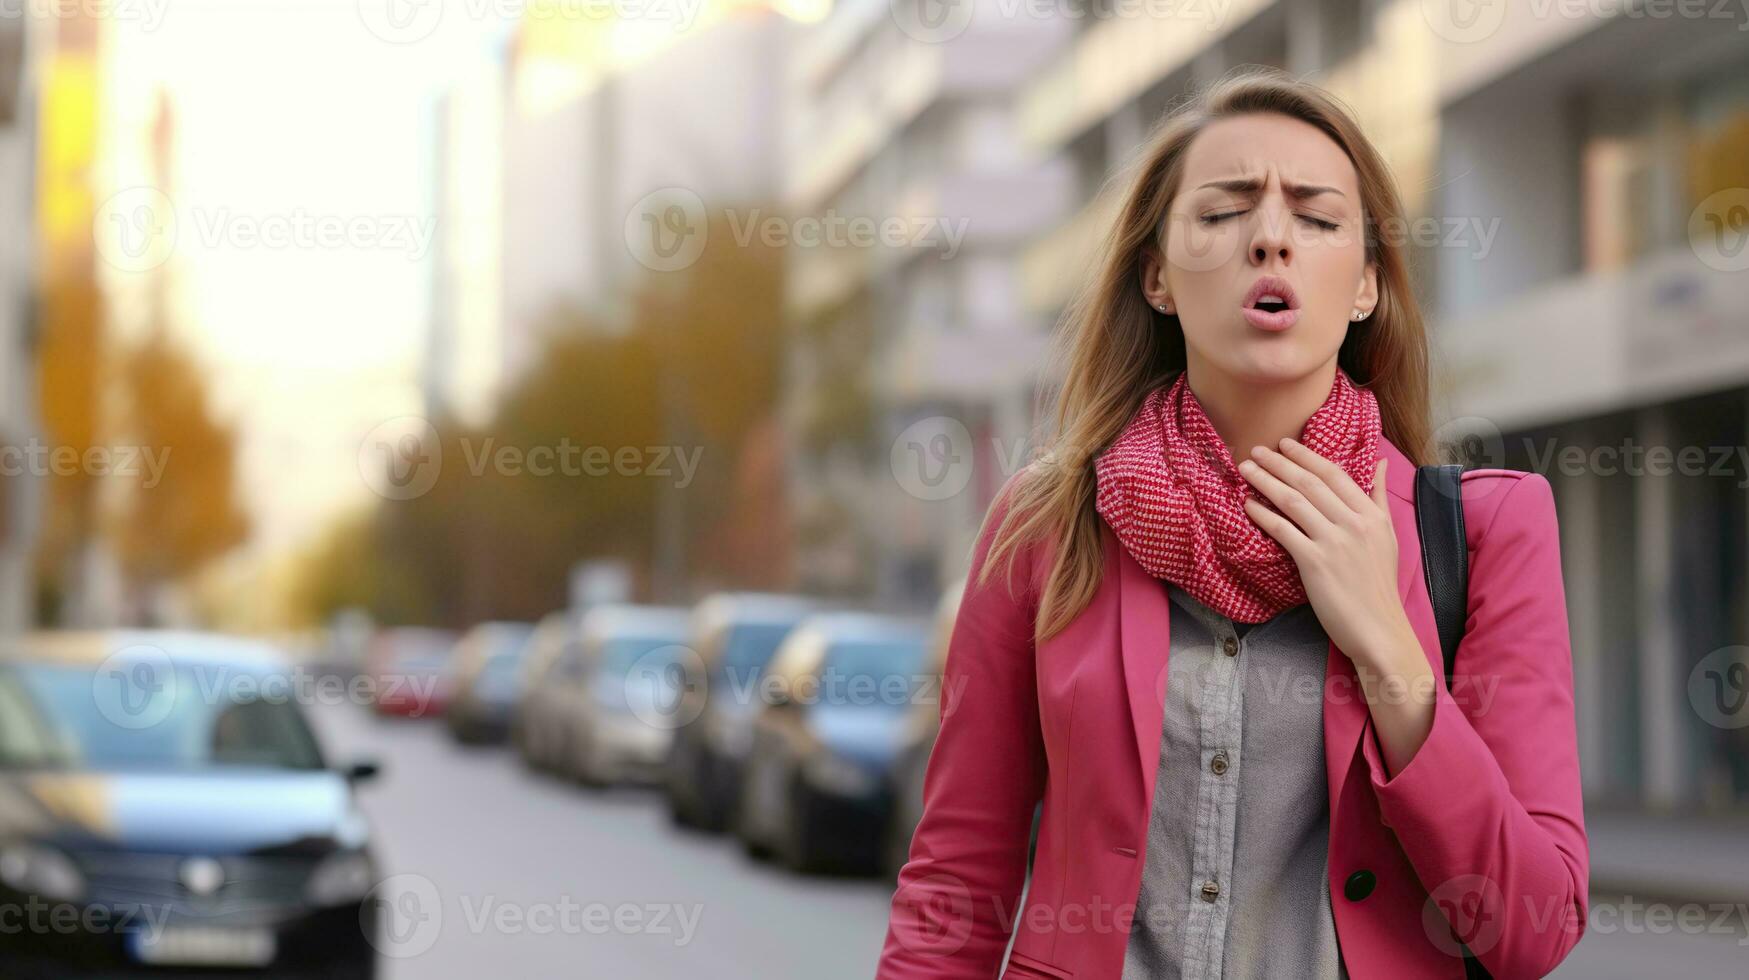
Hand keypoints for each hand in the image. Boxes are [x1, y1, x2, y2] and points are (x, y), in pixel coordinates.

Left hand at [1237, 437, 1413, 663]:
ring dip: (1265, 480)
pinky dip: (1263, 514)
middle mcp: (1354, 523)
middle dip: (1280, 462)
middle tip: (1256, 449)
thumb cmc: (1379, 585)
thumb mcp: (1388, 536)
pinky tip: (1248, 504)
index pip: (1334, 474)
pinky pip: (1283, 530)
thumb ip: (1378, 498)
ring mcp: (1334, 542)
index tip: (1285, 444)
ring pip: (1293, 501)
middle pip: (1309, 482)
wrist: (1379, 628)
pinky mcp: (1314, 563)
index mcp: (1371, 515)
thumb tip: (1379, 463)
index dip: (1307, 456)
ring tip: (1246, 468)